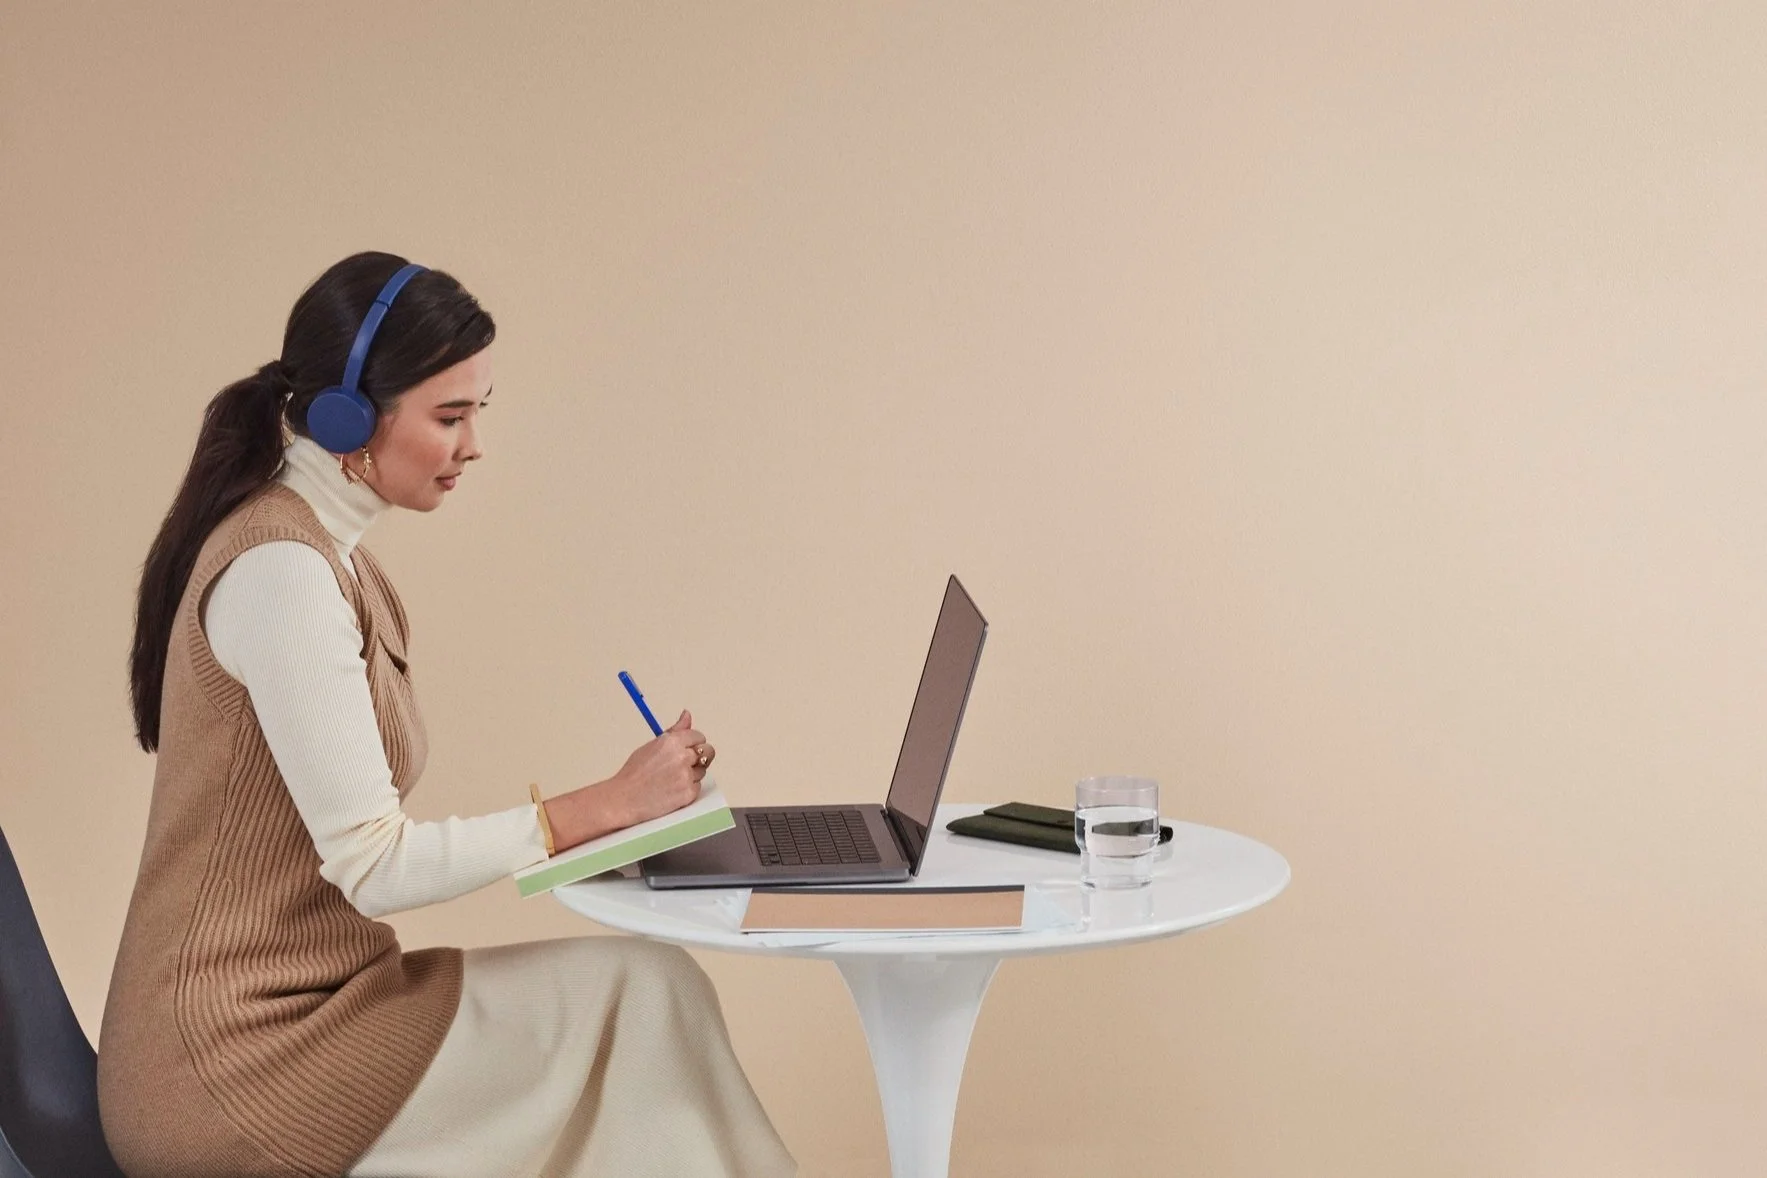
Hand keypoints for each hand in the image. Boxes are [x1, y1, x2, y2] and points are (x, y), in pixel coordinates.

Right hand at [605, 709, 715, 826]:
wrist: (624, 798)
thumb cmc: (634, 773)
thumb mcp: (652, 745)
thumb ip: (674, 731)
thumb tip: (687, 715)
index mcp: (673, 741)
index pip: (698, 736)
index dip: (693, 743)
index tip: (687, 748)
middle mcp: (682, 757)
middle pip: (708, 752)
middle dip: (701, 756)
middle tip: (686, 763)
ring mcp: (686, 776)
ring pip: (702, 770)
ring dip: (692, 773)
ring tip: (672, 778)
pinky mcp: (688, 793)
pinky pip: (697, 787)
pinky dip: (688, 789)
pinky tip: (672, 789)